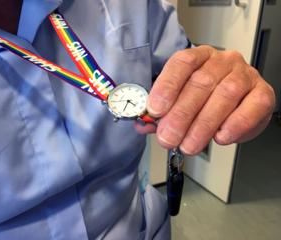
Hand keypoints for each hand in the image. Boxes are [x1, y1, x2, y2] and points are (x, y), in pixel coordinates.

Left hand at [135, 45, 274, 154]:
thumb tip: (142, 124)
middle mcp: (221, 62)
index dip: (167, 86)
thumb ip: (161, 112)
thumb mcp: (179, 102)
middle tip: (168, 138)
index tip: (155, 110)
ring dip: (203, 125)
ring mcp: (244, 75)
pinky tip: (220, 137)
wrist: (239, 103)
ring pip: (224, 96)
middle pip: (200, 83)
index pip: (181, 63)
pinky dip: (234, 124)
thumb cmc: (205, 100)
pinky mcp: (262, 93)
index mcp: (198, 57)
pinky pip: (252, 107)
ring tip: (189, 145)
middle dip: (181, 115)